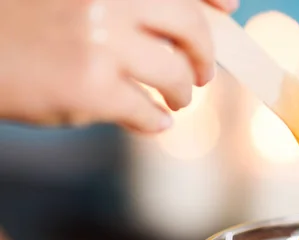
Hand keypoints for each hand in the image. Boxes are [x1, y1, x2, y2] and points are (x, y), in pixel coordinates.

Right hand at [0, 0, 236, 132]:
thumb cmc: (21, 22)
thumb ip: (125, 7)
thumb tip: (179, 31)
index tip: (229, 8)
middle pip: (190, 29)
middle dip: (204, 57)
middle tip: (203, 74)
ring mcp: (101, 43)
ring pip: (175, 75)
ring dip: (182, 93)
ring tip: (175, 100)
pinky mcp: (92, 88)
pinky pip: (147, 111)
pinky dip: (157, 121)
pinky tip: (155, 121)